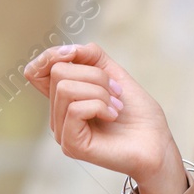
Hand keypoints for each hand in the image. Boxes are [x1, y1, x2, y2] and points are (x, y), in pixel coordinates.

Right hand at [24, 42, 187, 193]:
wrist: (157, 144)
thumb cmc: (139, 114)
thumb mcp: (115, 75)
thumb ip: (92, 59)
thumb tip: (68, 49)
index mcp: (65, 100)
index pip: (36, 72)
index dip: (50, 56)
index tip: (76, 54)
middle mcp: (58, 116)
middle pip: (58, 73)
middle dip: (94, 75)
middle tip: (116, 92)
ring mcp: (63, 132)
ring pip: (65, 89)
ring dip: (100, 91)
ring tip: (116, 107)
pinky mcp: (71, 145)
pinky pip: (75, 109)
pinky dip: (100, 106)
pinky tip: (113, 116)